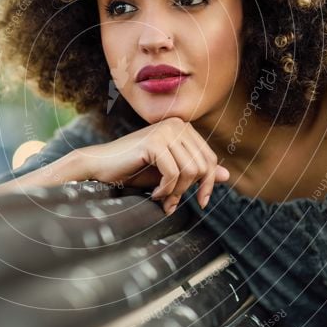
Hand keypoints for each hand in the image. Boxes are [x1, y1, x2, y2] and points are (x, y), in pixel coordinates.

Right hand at [77, 118, 230, 214]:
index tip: (201, 202)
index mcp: (183, 128)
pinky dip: (166, 190)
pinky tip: (154, 194)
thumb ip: (196, 172)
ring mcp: (166, 130)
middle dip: (190, 190)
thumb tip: (226, 175)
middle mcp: (177, 124)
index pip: (210, 159)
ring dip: (177, 192)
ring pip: (190, 171)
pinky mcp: (154, 142)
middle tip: (172, 202)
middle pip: (203, 166)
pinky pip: (174, 173)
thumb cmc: (134, 170)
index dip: (208, 184)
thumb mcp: (170, 173)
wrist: (100, 167)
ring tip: (161, 198)